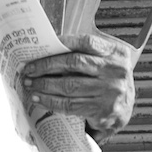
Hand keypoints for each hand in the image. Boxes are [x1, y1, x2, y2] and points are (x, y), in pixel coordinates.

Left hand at [20, 33, 134, 138]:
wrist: (123, 110)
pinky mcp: (102, 109)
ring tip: (29, 84)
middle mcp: (116, 70)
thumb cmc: (107, 81)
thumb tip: (47, 51)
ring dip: (44, 85)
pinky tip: (38, 98)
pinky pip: (69, 104)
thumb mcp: (104, 63)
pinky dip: (49, 101)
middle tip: (28, 69)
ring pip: (68, 85)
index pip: (86, 42)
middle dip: (46, 65)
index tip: (41, 47)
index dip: (62, 43)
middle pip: (74, 63)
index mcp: (116, 53)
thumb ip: (84, 54)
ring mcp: (111, 91)